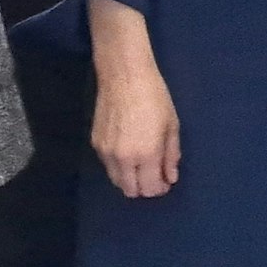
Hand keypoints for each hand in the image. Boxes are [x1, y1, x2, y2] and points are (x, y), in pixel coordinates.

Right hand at [88, 0, 180, 197]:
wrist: (124, 75)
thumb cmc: (154, 96)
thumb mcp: (171, 125)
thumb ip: (171, 154)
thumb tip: (171, 177)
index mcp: (146, 154)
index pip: (150, 189)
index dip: (160, 189)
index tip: (166, 182)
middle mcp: (123, 159)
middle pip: (130, 191)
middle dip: (145, 188)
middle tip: (156, 176)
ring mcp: (105, 153)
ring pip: (117, 181)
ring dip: (131, 179)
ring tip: (143, 164)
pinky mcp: (95, 144)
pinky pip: (108, 166)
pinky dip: (119, 167)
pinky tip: (129, 152)